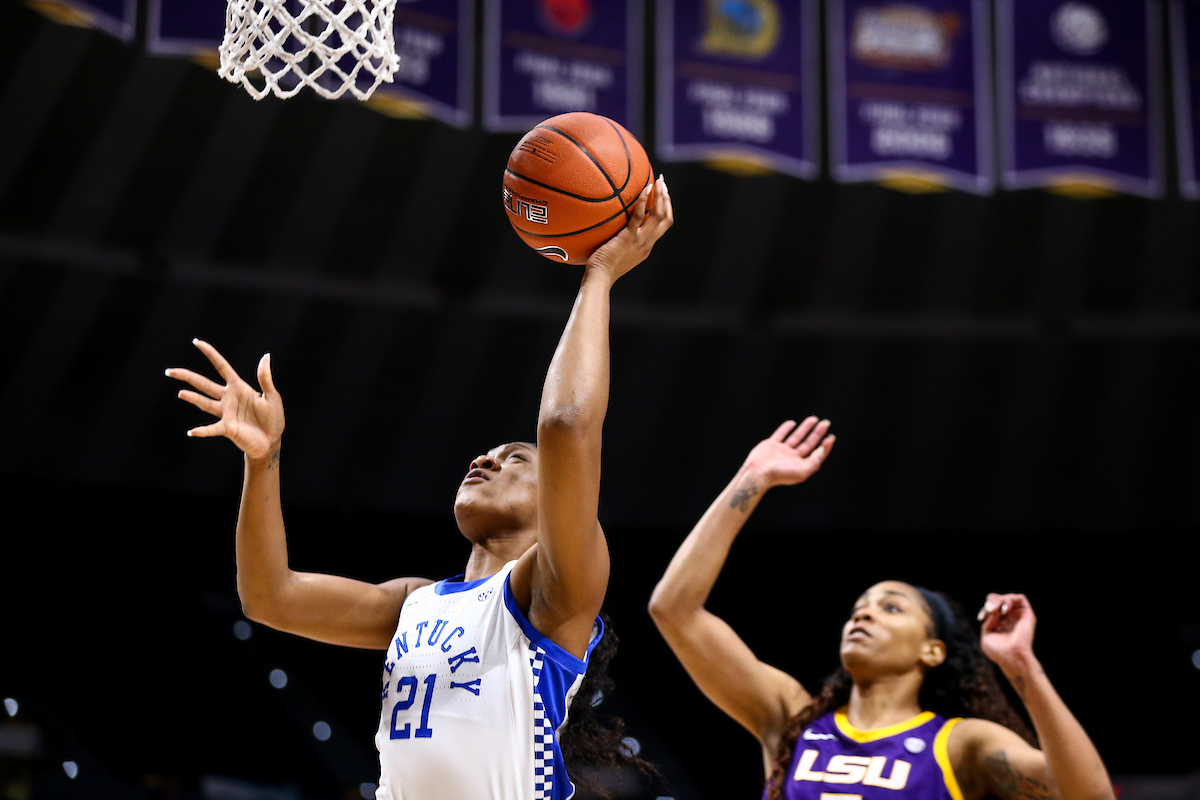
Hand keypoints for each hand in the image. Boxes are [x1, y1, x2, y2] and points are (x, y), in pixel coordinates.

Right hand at [166, 339, 284, 462]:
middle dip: (188, 377)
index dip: (210, 354)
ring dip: (193, 398)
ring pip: (205, 403)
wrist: (272, 440)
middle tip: (171, 371)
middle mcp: (228, 398)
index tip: (197, 342)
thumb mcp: (272, 396)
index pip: (221, 367)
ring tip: (181, 393)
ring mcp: (226, 413)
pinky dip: (203, 431)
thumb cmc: (273, 418)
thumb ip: (265, 378)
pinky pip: (212, 429)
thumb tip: (266, 356)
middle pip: (204, 384)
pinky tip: (192, 431)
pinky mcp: (227, 428)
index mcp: (238, 387)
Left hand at [585, 174, 673, 282]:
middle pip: (666, 219)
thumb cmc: (602, 268)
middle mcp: (647, 244)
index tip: (662, 196)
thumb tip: (612, 229)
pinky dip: (644, 201)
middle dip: (667, 199)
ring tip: (659, 181)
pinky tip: (645, 188)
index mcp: (646, 247)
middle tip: (663, 183)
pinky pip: (639, 216)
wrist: (599, 278)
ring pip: (659, 216)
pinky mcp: (629, 237)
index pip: (662, 227)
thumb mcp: (618, 254)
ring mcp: (640, 241)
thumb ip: (621, 242)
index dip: (665, 209)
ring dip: (661, 196)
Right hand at [742, 418, 834, 488]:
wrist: (758, 473)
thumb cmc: (780, 475)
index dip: (825, 446)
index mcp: (800, 465)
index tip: (830, 437)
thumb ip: (814, 461)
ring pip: (796, 437)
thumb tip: (821, 449)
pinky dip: (786, 428)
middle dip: (817, 433)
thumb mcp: (802, 471)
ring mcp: (782, 451)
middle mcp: (792, 458)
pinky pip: (780, 434)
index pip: (816, 454)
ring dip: (805, 428)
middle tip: (826, 423)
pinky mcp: (771, 445)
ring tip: (814, 419)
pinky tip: (792, 423)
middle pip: (808, 443)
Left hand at [978, 593, 1036, 675]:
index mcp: (1001, 624)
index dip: (985, 609)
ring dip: (999, 600)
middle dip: (991, 601)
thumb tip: (994, 611)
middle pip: (999, 599)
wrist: (1012, 657)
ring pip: (1008, 598)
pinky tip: (1005, 610)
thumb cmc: (998, 651)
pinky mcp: (1027, 615)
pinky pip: (1020, 598)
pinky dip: (1010, 599)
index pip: (992, 608)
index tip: (980, 618)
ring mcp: (1019, 616)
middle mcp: (1010, 619)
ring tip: (996, 610)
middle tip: (990, 610)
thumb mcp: (987, 635)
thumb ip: (988, 621)